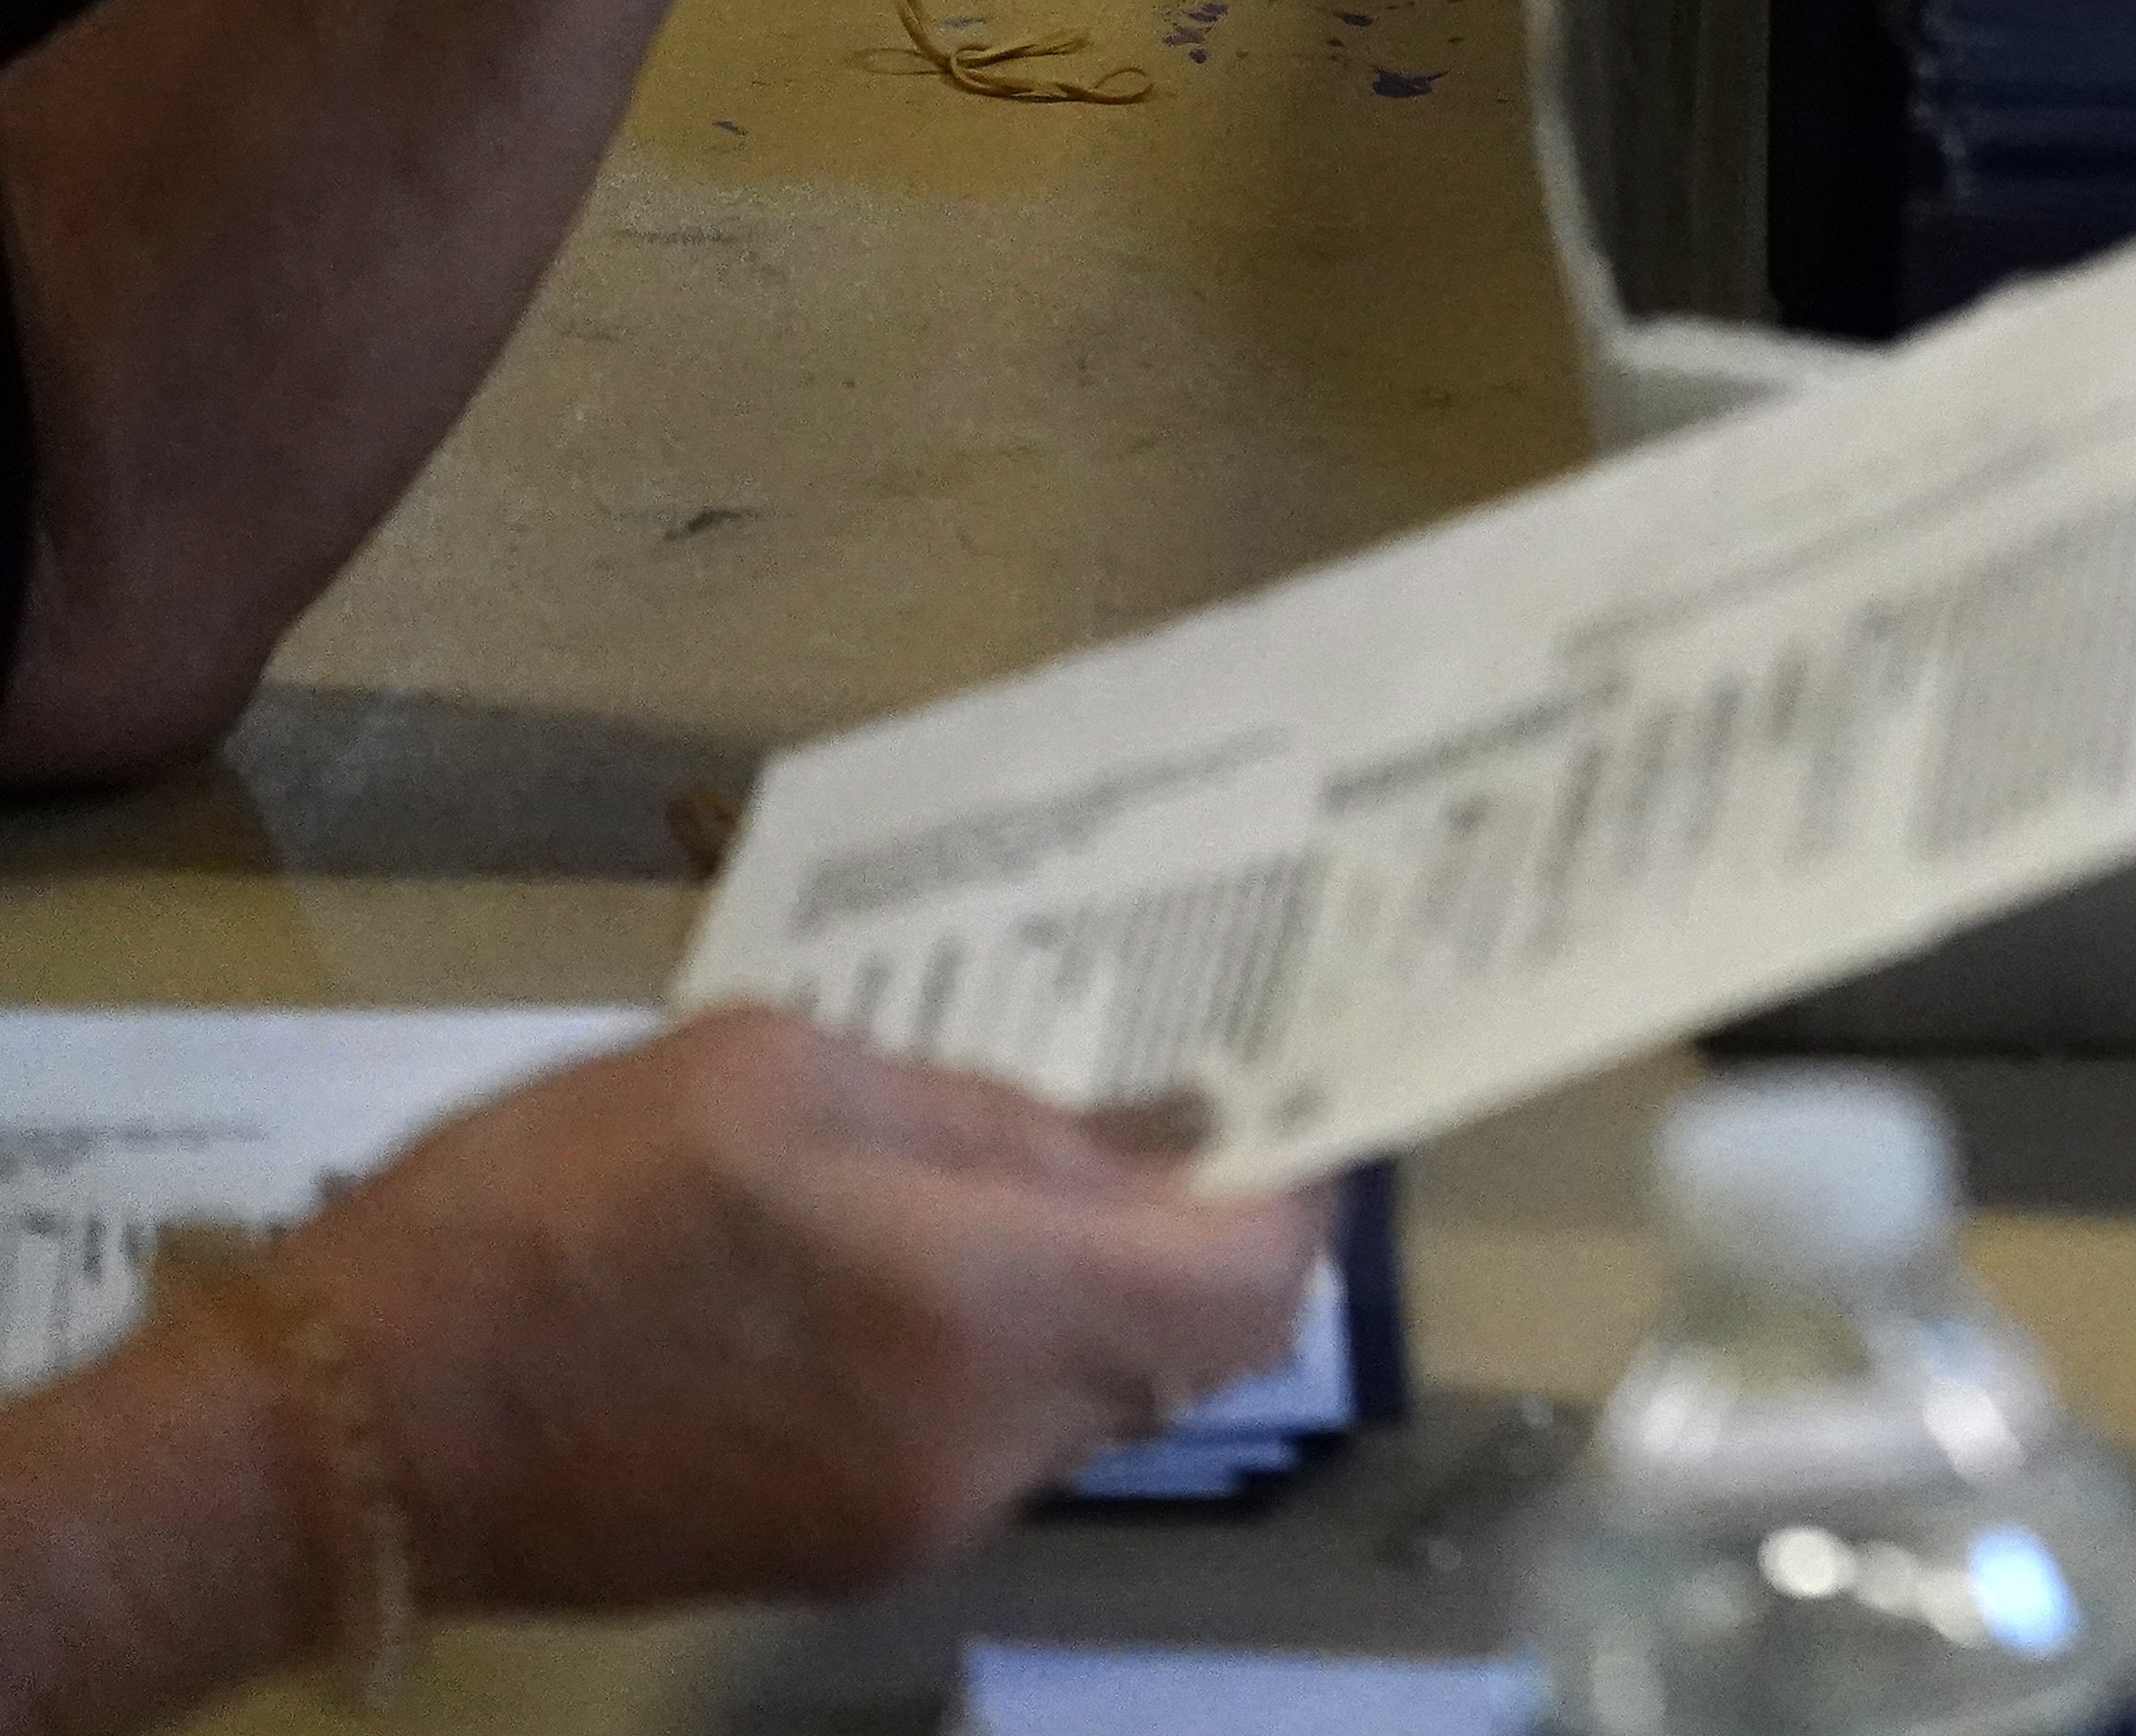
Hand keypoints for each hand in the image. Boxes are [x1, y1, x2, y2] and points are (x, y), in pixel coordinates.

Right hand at [276, 1010, 1319, 1607]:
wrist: (346, 1432)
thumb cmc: (553, 1206)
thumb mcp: (777, 1073)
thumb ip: (985, 1117)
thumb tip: (1143, 1137)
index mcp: (985, 1304)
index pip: (1250, 1292)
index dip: (1296, 1203)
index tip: (1288, 1123)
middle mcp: (983, 1441)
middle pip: (1178, 1354)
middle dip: (1180, 1246)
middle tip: (1141, 1129)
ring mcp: (912, 1519)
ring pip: (1080, 1401)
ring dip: (1073, 1302)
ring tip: (989, 1185)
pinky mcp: (836, 1556)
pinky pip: (978, 1445)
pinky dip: (982, 1359)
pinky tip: (889, 1275)